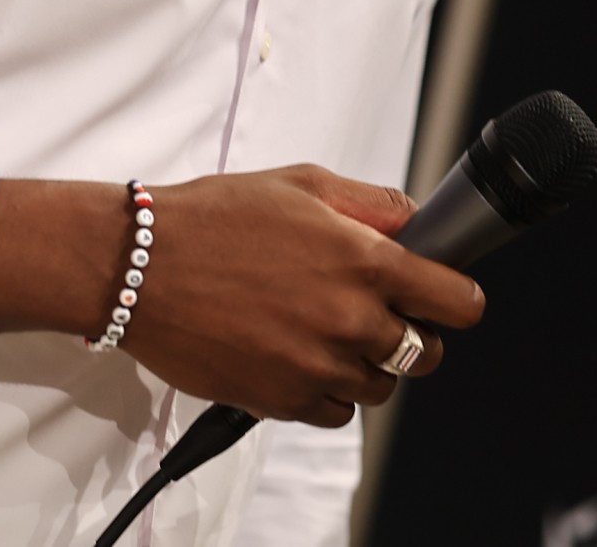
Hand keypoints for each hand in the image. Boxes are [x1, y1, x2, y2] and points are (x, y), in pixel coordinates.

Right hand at [0, 166, 484, 427]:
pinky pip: (333, 412)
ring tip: (323, 329)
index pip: (458, 302)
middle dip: (414, 334)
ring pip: (380, 387)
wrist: (139, 268)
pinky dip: (324, 390)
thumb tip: (415, 221)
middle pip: (427, 354)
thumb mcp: (301, 183)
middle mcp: (349, 319)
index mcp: (364, 260)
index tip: (445, 296)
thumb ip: (371, 204)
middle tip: (378, 312)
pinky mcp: (282, 399)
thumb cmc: (213, 218)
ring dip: (365, 364)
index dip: (457, 299)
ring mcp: (317, 365)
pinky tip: (295, 353)